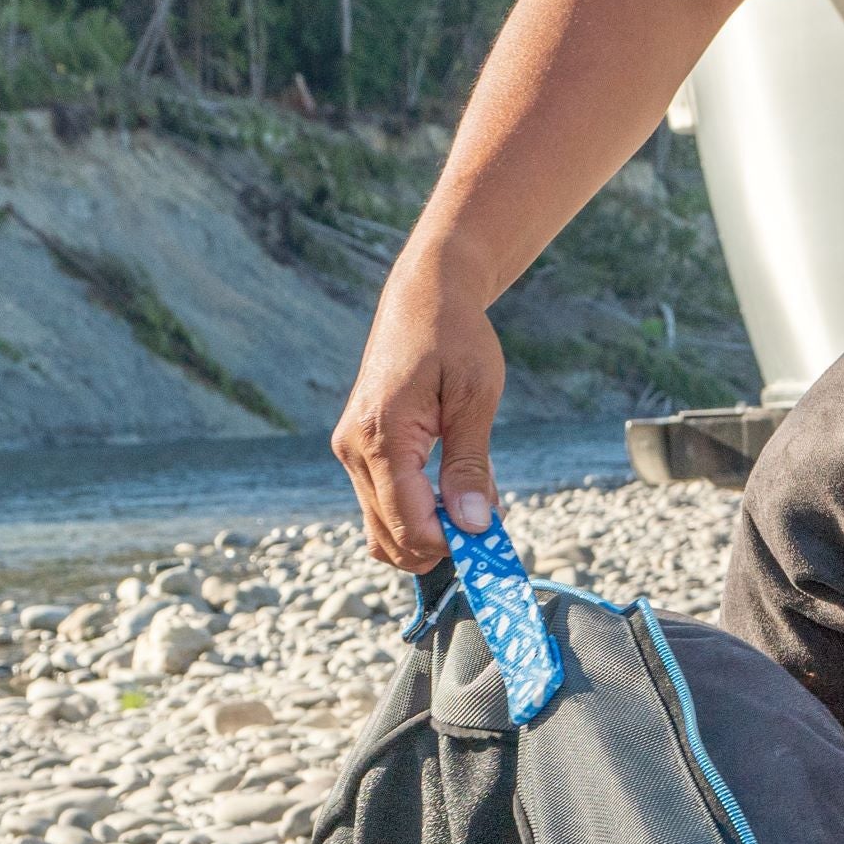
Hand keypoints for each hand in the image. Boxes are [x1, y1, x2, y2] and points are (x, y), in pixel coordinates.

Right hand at [333, 250, 507, 571]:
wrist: (423, 296)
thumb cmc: (455, 337)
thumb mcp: (475, 397)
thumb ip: (471, 464)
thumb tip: (474, 525)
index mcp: (382, 437)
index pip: (410, 524)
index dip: (453, 545)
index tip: (493, 540)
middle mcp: (353, 450)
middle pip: (390, 538)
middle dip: (440, 547)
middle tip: (487, 528)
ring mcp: (350, 452)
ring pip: (381, 531)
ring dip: (428, 536)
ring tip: (472, 506)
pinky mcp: (357, 452)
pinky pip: (381, 507)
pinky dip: (416, 517)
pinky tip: (451, 496)